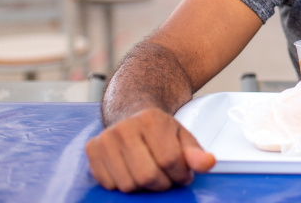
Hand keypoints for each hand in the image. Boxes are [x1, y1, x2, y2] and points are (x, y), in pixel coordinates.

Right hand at [85, 107, 215, 191]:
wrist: (132, 114)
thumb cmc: (160, 130)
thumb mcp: (183, 137)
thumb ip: (196, 153)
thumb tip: (209, 163)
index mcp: (151, 119)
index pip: (169, 159)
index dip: (180, 173)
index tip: (183, 173)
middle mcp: (125, 127)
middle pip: (146, 175)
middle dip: (162, 183)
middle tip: (167, 177)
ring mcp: (105, 138)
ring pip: (127, 184)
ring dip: (143, 187)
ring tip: (150, 172)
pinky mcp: (91, 149)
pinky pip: (109, 184)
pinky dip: (123, 184)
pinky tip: (131, 171)